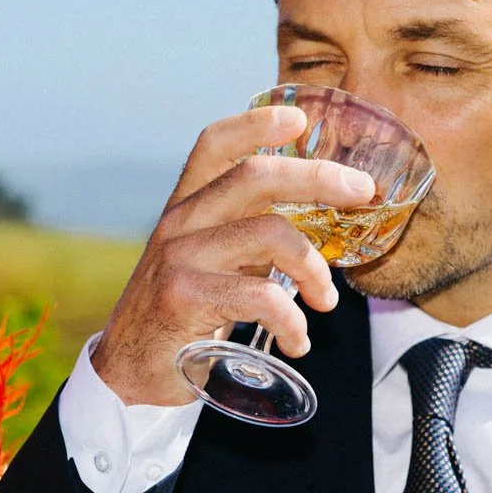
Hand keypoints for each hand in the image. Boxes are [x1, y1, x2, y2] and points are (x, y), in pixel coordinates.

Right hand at [91, 104, 374, 405]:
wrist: (129, 374)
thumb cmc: (180, 319)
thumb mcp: (206, 265)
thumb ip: (245, 241)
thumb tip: (314, 230)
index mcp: (185, 208)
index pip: (214, 145)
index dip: (255, 123)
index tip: (300, 119)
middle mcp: (179, 224)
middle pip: (255, 175)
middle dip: (318, 177)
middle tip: (362, 193)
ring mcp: (179, 258)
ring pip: (270, 234)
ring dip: (315, 269)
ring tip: (326, 302)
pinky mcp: (184, 298)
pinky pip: (261, 297)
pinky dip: (292, 321)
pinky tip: (297, 340)